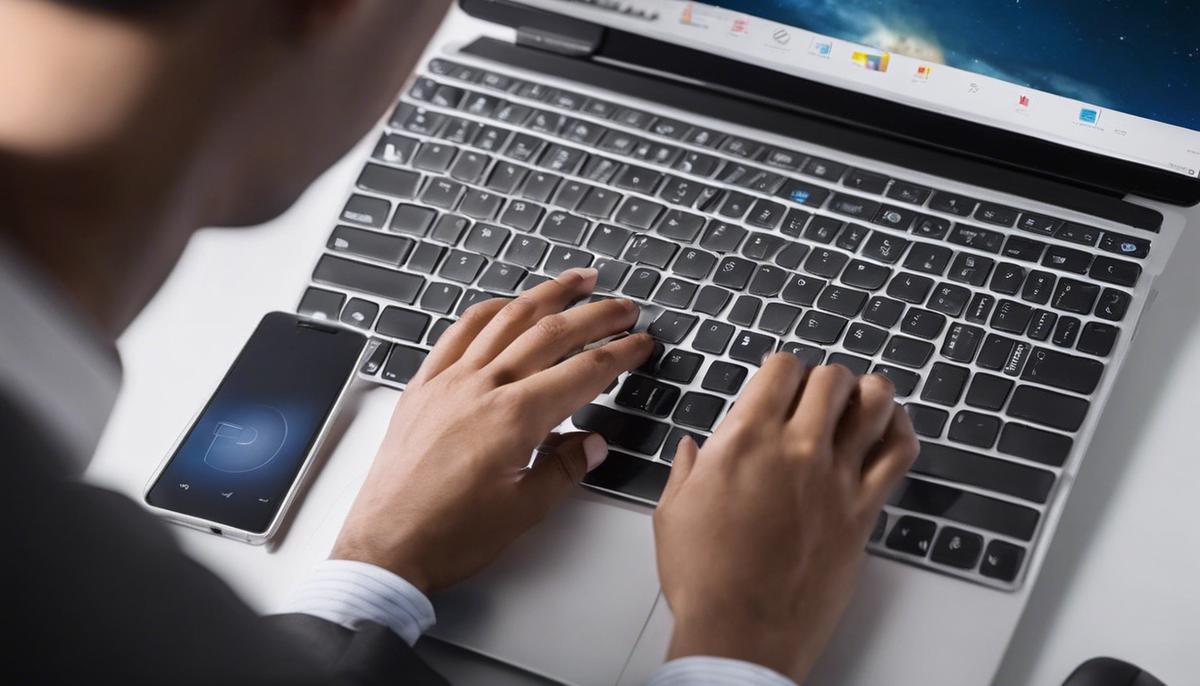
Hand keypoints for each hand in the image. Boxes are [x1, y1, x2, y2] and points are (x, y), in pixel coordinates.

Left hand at [332, 268, 654, 593]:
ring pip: (506, 319)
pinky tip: (506, 305)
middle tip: (624, 306)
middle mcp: (481, 388)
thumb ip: (564, 469)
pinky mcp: (423, 387)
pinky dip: (489, 312)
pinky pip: (458, 333)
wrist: (384, 548)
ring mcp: (448, 382)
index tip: (641, 342)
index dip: (620, 354)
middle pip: (550, 334)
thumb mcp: (524, 511)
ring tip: (577, 281)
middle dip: (595, 315)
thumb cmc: (448, 536)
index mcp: (514, 418)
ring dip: (546, 294)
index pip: (583, 373)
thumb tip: (591, 443)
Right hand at [653, 356, 918, 680]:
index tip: (778, 383)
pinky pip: (899, 453)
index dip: (781, 369)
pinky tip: (888, 429)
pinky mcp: (863, 510)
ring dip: (866, 393)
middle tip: (814, 398)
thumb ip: (687, 469)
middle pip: (831, 377)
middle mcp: (797, 448)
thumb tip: (693, 449)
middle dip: (822, 380)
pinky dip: (899, 429)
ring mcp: (836, 478)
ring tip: (856, 403)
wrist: (742, 632)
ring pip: (874, 402)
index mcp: (745, 439)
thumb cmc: (705, 578)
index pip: (782, 368)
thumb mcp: (673, 512)